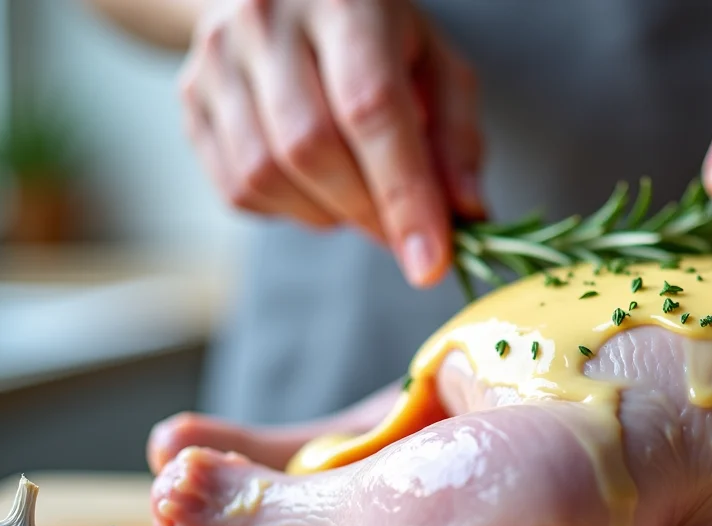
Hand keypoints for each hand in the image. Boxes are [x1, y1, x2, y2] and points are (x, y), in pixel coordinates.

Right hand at [178, 0, 483, 285]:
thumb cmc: (374, 33)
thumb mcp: (435, 63)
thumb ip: (457, 137)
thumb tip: (468, 214)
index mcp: (344, 4)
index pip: (370, 109)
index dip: (403, 194)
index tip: (430, 262)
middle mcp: (268, 21)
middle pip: (312, 148)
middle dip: (367, 212)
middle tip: (402, 233)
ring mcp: (218, 60)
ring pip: (266, 175)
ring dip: (325, 215)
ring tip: (359, 198)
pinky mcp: (190, 97)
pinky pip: (236, 188)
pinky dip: (287, 211)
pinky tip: (315, 189)